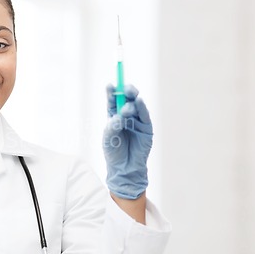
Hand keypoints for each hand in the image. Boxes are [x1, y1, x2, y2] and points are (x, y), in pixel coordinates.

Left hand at [102, 84, 152, 199]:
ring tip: (125, 109)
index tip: (109, 85)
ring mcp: (137, 120)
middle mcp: (126, 115)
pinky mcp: (146, 127)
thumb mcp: (108, 140)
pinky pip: (144, 114)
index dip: (111, 92)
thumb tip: (117, 117)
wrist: (125, 168)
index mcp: (113, 115)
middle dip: (126, 91)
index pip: (112, 100)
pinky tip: (139, 101)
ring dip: (131, 103)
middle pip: (126, 98)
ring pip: (135, 105)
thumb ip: (112, 127)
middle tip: (124, 88)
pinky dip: (142, 107)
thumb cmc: (113, 153)